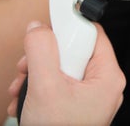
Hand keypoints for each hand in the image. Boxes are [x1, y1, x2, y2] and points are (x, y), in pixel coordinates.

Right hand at [8, 21, 125, 125]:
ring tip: (22, 87)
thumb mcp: (45, 87)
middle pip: (72, 48)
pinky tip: (25, 97)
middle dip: (43, 56)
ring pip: (60, 65)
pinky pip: (57, 81)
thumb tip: (38, 28)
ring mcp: (88, 94)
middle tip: (28, 66)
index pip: (92, 33)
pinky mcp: (75, 103)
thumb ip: (41, 50)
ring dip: (35, 72)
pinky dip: (38, 86)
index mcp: (107, 76)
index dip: (68, 28)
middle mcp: (101, 83)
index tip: (49, 26)